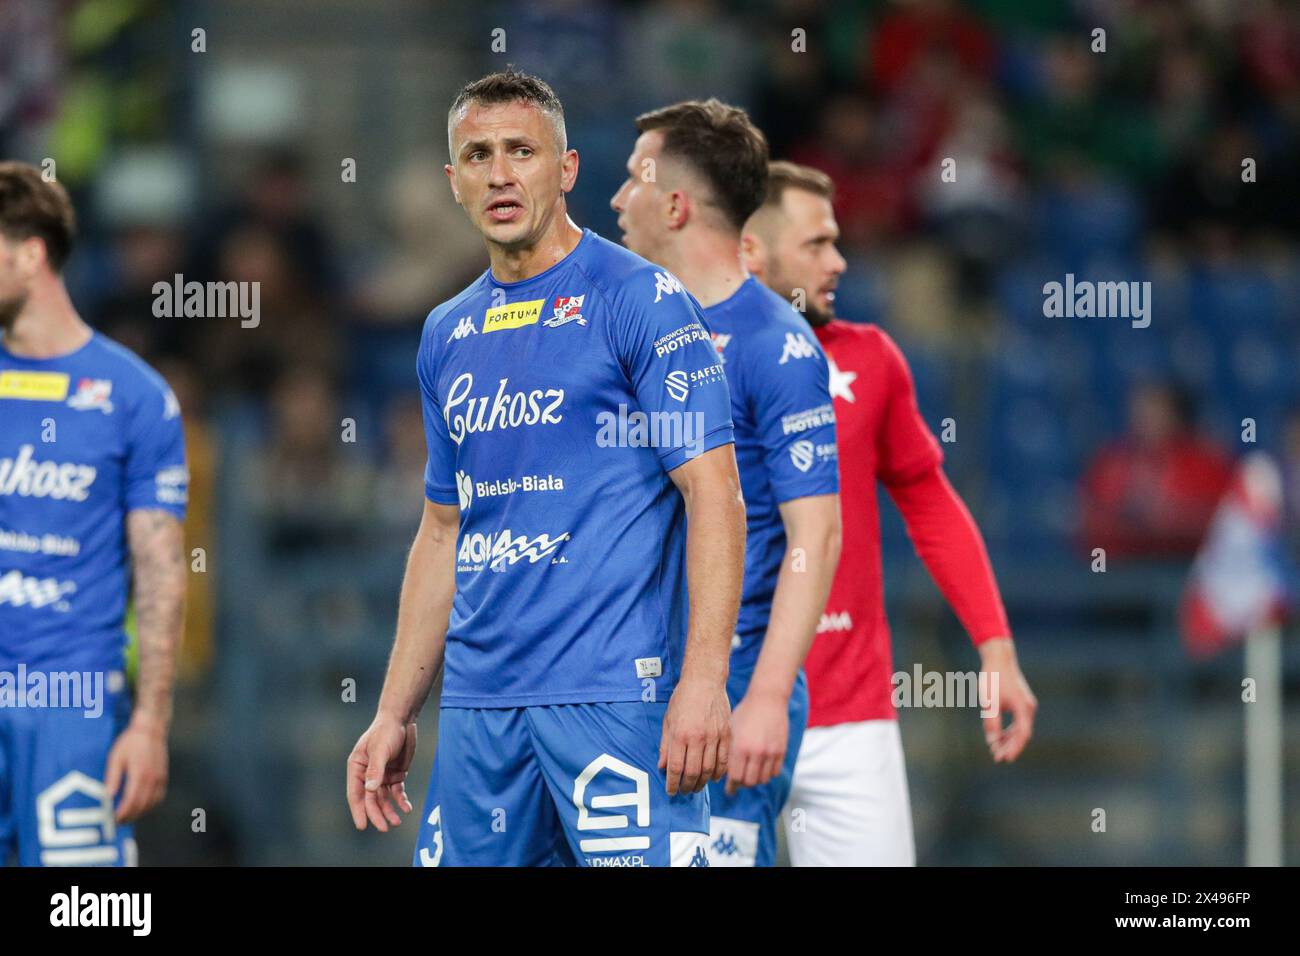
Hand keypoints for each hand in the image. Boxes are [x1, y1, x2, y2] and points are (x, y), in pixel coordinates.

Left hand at [105, 715, 168, 822]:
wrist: (151, 729)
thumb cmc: (130, 742)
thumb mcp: (116, 757)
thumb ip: (113, 778)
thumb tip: (108, 797)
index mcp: (139, 773)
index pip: (132, 801)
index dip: (123, 813)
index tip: (113, 819)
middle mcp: (152, 778)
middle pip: (142, 805)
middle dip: (130, 816)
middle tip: (117, 822)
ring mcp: (160, 778)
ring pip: (152, 803)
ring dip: (140, 813)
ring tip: (128, 816)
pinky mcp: (163, 777)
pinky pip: (159, 797)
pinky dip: (150, 805)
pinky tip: (141, 806)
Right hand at [347, 714, 417, 830]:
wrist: (403, 719)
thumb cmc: (386, 731)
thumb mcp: (379, 750)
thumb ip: (375, 770)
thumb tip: (369, 790)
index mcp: (357, 767)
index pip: (355, 793)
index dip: (359, 810)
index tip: (362, 826)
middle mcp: (367, 773)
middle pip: (370, 799)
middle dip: (377, 814)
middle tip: (385, 828)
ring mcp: (382, 774)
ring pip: (384, 798)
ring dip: (389, 810)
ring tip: (397, 822)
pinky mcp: (395, 774)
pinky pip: (396, 792)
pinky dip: (401, 801)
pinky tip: (406, 808)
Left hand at [660, 676, 729, 795]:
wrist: (705, 680)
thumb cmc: (683, 699)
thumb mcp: (668, 720)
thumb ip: (665, 745)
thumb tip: (662, 767)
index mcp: (680, 734)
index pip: (676, 768)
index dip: (673, 784)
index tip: (671, 791)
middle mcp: (698, 737)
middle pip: (693, 772)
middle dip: (687, 786)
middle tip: (684, 791)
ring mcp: (715, 736)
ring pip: (710, 769)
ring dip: (702, 782)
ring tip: (697, 786)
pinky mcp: (727, 734)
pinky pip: (724, 760)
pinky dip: (719, 772)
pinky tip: (713, 777)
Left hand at [724, 687, 788, 795]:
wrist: (768, 698)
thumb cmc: (745, 712)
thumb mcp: (732, 730)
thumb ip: (728, 751)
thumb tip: (723, 772)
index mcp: (740, 747)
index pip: (735, 777)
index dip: (731, 786)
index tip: (729, 790)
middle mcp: (756, 752)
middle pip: (749, 782)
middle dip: (743, 784)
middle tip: (739, 782)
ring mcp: (770, 752)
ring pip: (763, 779)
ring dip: (755, 780)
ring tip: (750, 775)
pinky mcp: (781, 750)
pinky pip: (775, 772)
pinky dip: (768, 774)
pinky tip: (762, 768)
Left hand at [979, 638, 1036, 762]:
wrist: (999, 658)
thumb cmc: (993, 678)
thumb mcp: (989, 702)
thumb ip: (991, 722)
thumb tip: (992, 741)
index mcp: (1023, 707)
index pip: (1022, 734)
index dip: (1014, 748)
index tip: (1005, 758)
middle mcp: (1028, 708)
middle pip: (1022, 734)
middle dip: (1010, 747)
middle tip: (997, 758)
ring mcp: (1026, 706)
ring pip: (1019, 729)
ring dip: (1008, 740)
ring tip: (995, 750)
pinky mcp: (1021, 704)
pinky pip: (1017, 722)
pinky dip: (1008, 731)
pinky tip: (998, 738)